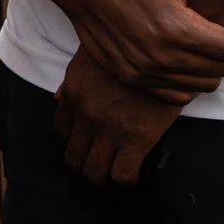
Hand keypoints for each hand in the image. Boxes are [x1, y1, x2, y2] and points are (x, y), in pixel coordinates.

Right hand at [49, 0, 223, 95]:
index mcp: (174, 28)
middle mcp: (159, 57)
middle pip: (219, 72)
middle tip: (223, 28)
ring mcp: (142, 72)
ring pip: (199, 87)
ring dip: (211, 67)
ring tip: (203, 40)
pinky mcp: (130, 78)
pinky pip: (174, 94)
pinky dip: (188, 80)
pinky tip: (183, 55)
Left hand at [55, 49, 181, 186]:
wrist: (165, 45)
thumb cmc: (131, 44)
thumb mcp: (94, 52)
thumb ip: (74, 77)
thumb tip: (59, 98)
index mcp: (74, 90)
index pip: (61, 130)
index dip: (72, 141)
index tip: (84, 142)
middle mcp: (86, 113)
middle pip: (74, 157)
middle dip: (84, 163)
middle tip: (98, 160)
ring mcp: (109, 128)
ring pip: (94, 172)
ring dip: (102, 175)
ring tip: (113, 169)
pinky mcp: (136, 138)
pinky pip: (123, 175)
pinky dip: (126, 179)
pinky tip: (133, 173)